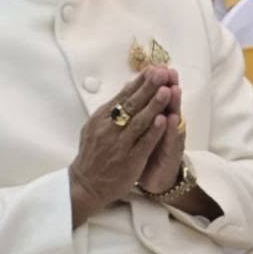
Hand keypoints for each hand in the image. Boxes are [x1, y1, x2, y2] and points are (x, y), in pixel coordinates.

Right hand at [68, 69, 177, 223]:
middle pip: (131, 105)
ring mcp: (119, 144)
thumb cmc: (94, 153)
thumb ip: (113, 108)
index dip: (139, 82)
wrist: (85, 185)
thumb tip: (128, 86)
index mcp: (101, 118)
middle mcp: (108, 129)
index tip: (154, 68)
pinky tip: (163, 120)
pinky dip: (153, 131)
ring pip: (139, 121)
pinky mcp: (129, 160)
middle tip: (162, 72)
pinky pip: (143, 143)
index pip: (123, 96)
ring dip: (154, 105)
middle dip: (148, 87)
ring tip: (167, 91)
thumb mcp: (96, 127)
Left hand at [137, 80, 187, 194]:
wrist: (157, 180)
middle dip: (168, 87)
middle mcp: (169, 126)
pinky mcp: (173, 155)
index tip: (158, 65)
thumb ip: (143, 111)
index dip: (159, 82)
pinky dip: (170, 130)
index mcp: (160, 118)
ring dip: (172, 104)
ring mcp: (173, 139)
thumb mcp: (144, 130)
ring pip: (173, 119)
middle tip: (168, 72)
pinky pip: (172, 141)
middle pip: (169, 103)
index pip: (160, 97)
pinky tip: (170, 119)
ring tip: (172, 89)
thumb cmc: (147, 153)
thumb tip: (136, 88)